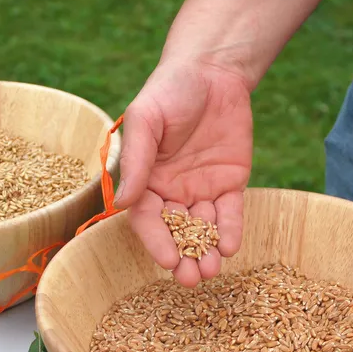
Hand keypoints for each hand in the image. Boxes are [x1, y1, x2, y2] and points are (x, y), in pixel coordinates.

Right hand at [114, 60, 252, 286]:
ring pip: (204, 228)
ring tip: (211, 269)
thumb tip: (122, 202)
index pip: (147, 218)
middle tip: (191, 279)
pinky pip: (230, 212)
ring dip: (207, 250)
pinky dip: (230, 229)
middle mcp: (172, 191)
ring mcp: (202, 190)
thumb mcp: (147, 120)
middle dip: (184, 256)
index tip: (166, 261)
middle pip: (176, 231)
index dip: (156, 241)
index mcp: (146, 179)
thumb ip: (137, 160)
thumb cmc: (170, 90)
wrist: (213, 73)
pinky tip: (230, 246)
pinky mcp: (229, 184)